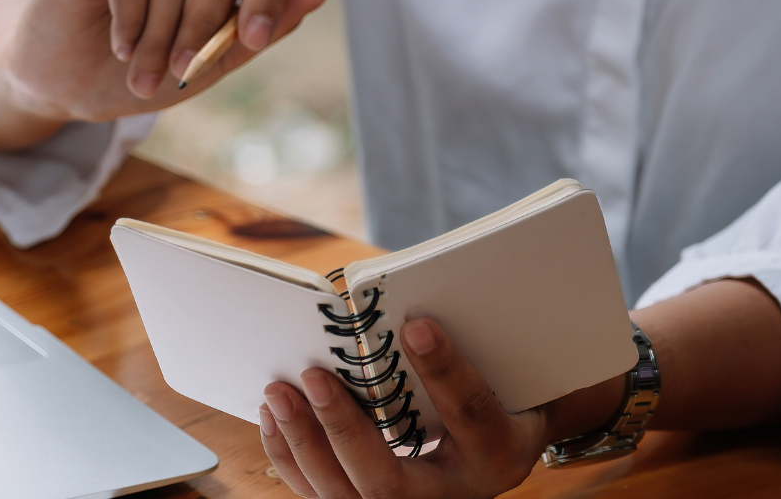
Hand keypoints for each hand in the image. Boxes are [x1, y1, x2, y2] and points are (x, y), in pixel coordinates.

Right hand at [0, 0, 328, 150]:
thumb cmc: (140, 68)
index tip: (256, 39)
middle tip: (185, 68)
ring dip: (161, 37)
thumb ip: (262, 27)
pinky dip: (130, 22)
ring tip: (143, 72)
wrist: (64, 84)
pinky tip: (120, 45)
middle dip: (208, 20)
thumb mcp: (212, 60)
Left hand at [259, 319, 595, 498]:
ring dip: (304, 441)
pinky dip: (290, 455)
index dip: (445, 371)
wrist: (498, 444)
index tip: (415, 326)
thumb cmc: (503, 397)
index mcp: (498, 455)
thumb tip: (419, 301)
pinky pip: (320, 491)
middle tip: (313, 377)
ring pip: (345, 495)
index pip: (471, 415)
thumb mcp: (506, 375)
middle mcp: (450, 494)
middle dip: (344, 429)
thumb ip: (475, 345)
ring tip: (279, 392)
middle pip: (390, 483)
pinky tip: (274, 417)